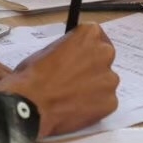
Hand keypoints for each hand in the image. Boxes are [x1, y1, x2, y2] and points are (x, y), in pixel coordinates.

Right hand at [0, 24, 118, 138]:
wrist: (31, 104)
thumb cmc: (33, 75)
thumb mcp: (48, 50)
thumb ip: (69, 48)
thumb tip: (73, 56)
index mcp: (89, 35)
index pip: (95, 35)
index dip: (86, 47)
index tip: (79, 55)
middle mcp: (105, 53)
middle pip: (104, 57)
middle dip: (92, 66)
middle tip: (75, 77)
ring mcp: (110, 79)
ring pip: (105, 81)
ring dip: (94, 86)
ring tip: (73, 96)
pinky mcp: (111, 101)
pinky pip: (106, 101)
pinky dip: (95, 105)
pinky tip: (76, 108)